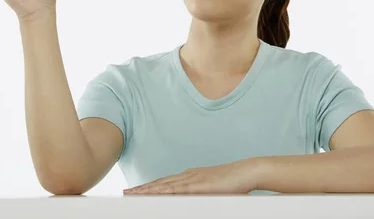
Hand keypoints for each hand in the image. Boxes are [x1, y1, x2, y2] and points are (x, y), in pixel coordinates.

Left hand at [123, 160, 260, 194]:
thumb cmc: (234, 182)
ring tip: (132, 195)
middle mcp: (188, 175)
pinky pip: (177, 190)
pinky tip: (153, 195)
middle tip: (126, 193)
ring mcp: (193, 179)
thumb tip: (193, 201)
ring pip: (164, 186)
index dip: (150, 187)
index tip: (136, 191)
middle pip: (160, 183)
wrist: (247, 172)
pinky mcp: (199, 185)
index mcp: (191, 176)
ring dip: (147, 190)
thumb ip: (202, 194)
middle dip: (142, 189)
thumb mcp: (214, 189)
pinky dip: (162, 192)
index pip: (166, 183)